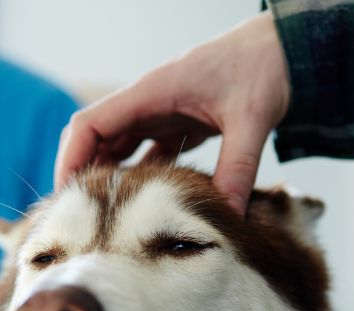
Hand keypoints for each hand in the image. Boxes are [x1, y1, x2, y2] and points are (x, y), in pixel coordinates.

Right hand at [54, 11, 289, 213]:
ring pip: (115, 147)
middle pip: (94, 139)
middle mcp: (147, 102)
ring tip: (103, 219)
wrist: (286, 49)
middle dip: (81, 175)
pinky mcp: (174, 124)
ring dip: (106, 179)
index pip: (90, 124)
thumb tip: (228, 217)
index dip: (70, 160)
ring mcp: (159, 113)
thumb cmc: (265, 68)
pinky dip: (135, 178)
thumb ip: (237, 168)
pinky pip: (143, 154)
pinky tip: (138, 207)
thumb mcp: (252, 119)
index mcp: (152, 91)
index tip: (67, 197)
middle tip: (81, 217)